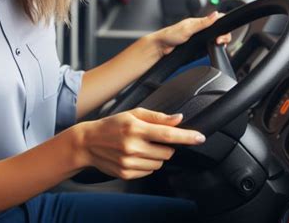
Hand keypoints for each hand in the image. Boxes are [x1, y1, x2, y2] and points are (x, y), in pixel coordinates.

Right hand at [76, 107, 204, 179]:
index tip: (200, 138)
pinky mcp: (127, 174)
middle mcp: (133, 146)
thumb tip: (178, 118)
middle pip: (167, 151)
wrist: (88, 142)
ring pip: (160, 162)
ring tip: (141, 146)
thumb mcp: (132, 114)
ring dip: (157, 155)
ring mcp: (130, 162)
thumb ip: (157, 116)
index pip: (168, 135)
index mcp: (135, 128)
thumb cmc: (111, 125)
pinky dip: (148, 163)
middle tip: (152, 138)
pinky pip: (149, 171)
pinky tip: (135, 155)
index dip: (187, 136)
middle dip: (166, 145)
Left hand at [149, 11, 230, 58]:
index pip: (216, 20)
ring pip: (215, 38)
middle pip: (219, 31)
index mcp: (198, 22)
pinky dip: (214, 47)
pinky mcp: (197, 46)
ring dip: (220, 42)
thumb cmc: (170, 35)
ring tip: (217, 45)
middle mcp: (200, 29)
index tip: (222, 35)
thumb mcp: (188, 28)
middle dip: (224, 36)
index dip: (224, 25)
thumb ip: (202, 22)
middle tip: (219, 42)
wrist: (161, 47)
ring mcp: (199, 37)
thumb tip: (215, 14)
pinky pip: (210, 45)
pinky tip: (213, 49)